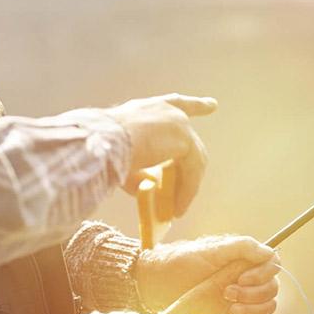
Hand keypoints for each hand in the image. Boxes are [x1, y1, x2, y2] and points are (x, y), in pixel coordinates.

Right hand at [105, 93, 215, 214]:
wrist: (100, 142)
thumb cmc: (103, 149)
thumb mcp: (124, 158)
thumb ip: (140, 169)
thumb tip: (149, 186)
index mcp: (148, 109)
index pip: (177, 103)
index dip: (197, 105)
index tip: (213, 104)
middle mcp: (167, 111)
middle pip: (189, 142)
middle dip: (192, 168)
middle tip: (186, 193)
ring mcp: (178, 123)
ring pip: (192, 160)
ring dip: (186, 186)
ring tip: (176, 209)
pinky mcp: (184, 139)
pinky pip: (191, 170)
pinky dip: (186, 191)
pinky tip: (178, 209)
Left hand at [133, 235, 278, 313]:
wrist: (159, 285)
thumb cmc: (182, 262)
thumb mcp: (210, 250)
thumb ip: (240, 248)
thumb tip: (269, 252)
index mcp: (243, 256)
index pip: (272, 262)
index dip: (264, 273)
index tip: (241, 278)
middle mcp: (248, 274)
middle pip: (273, 286)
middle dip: (254, 293)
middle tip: (227, 292)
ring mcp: (244, 294)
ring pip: (268, 304)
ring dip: (254, 308)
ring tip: (229, 306)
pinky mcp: (237, 311)